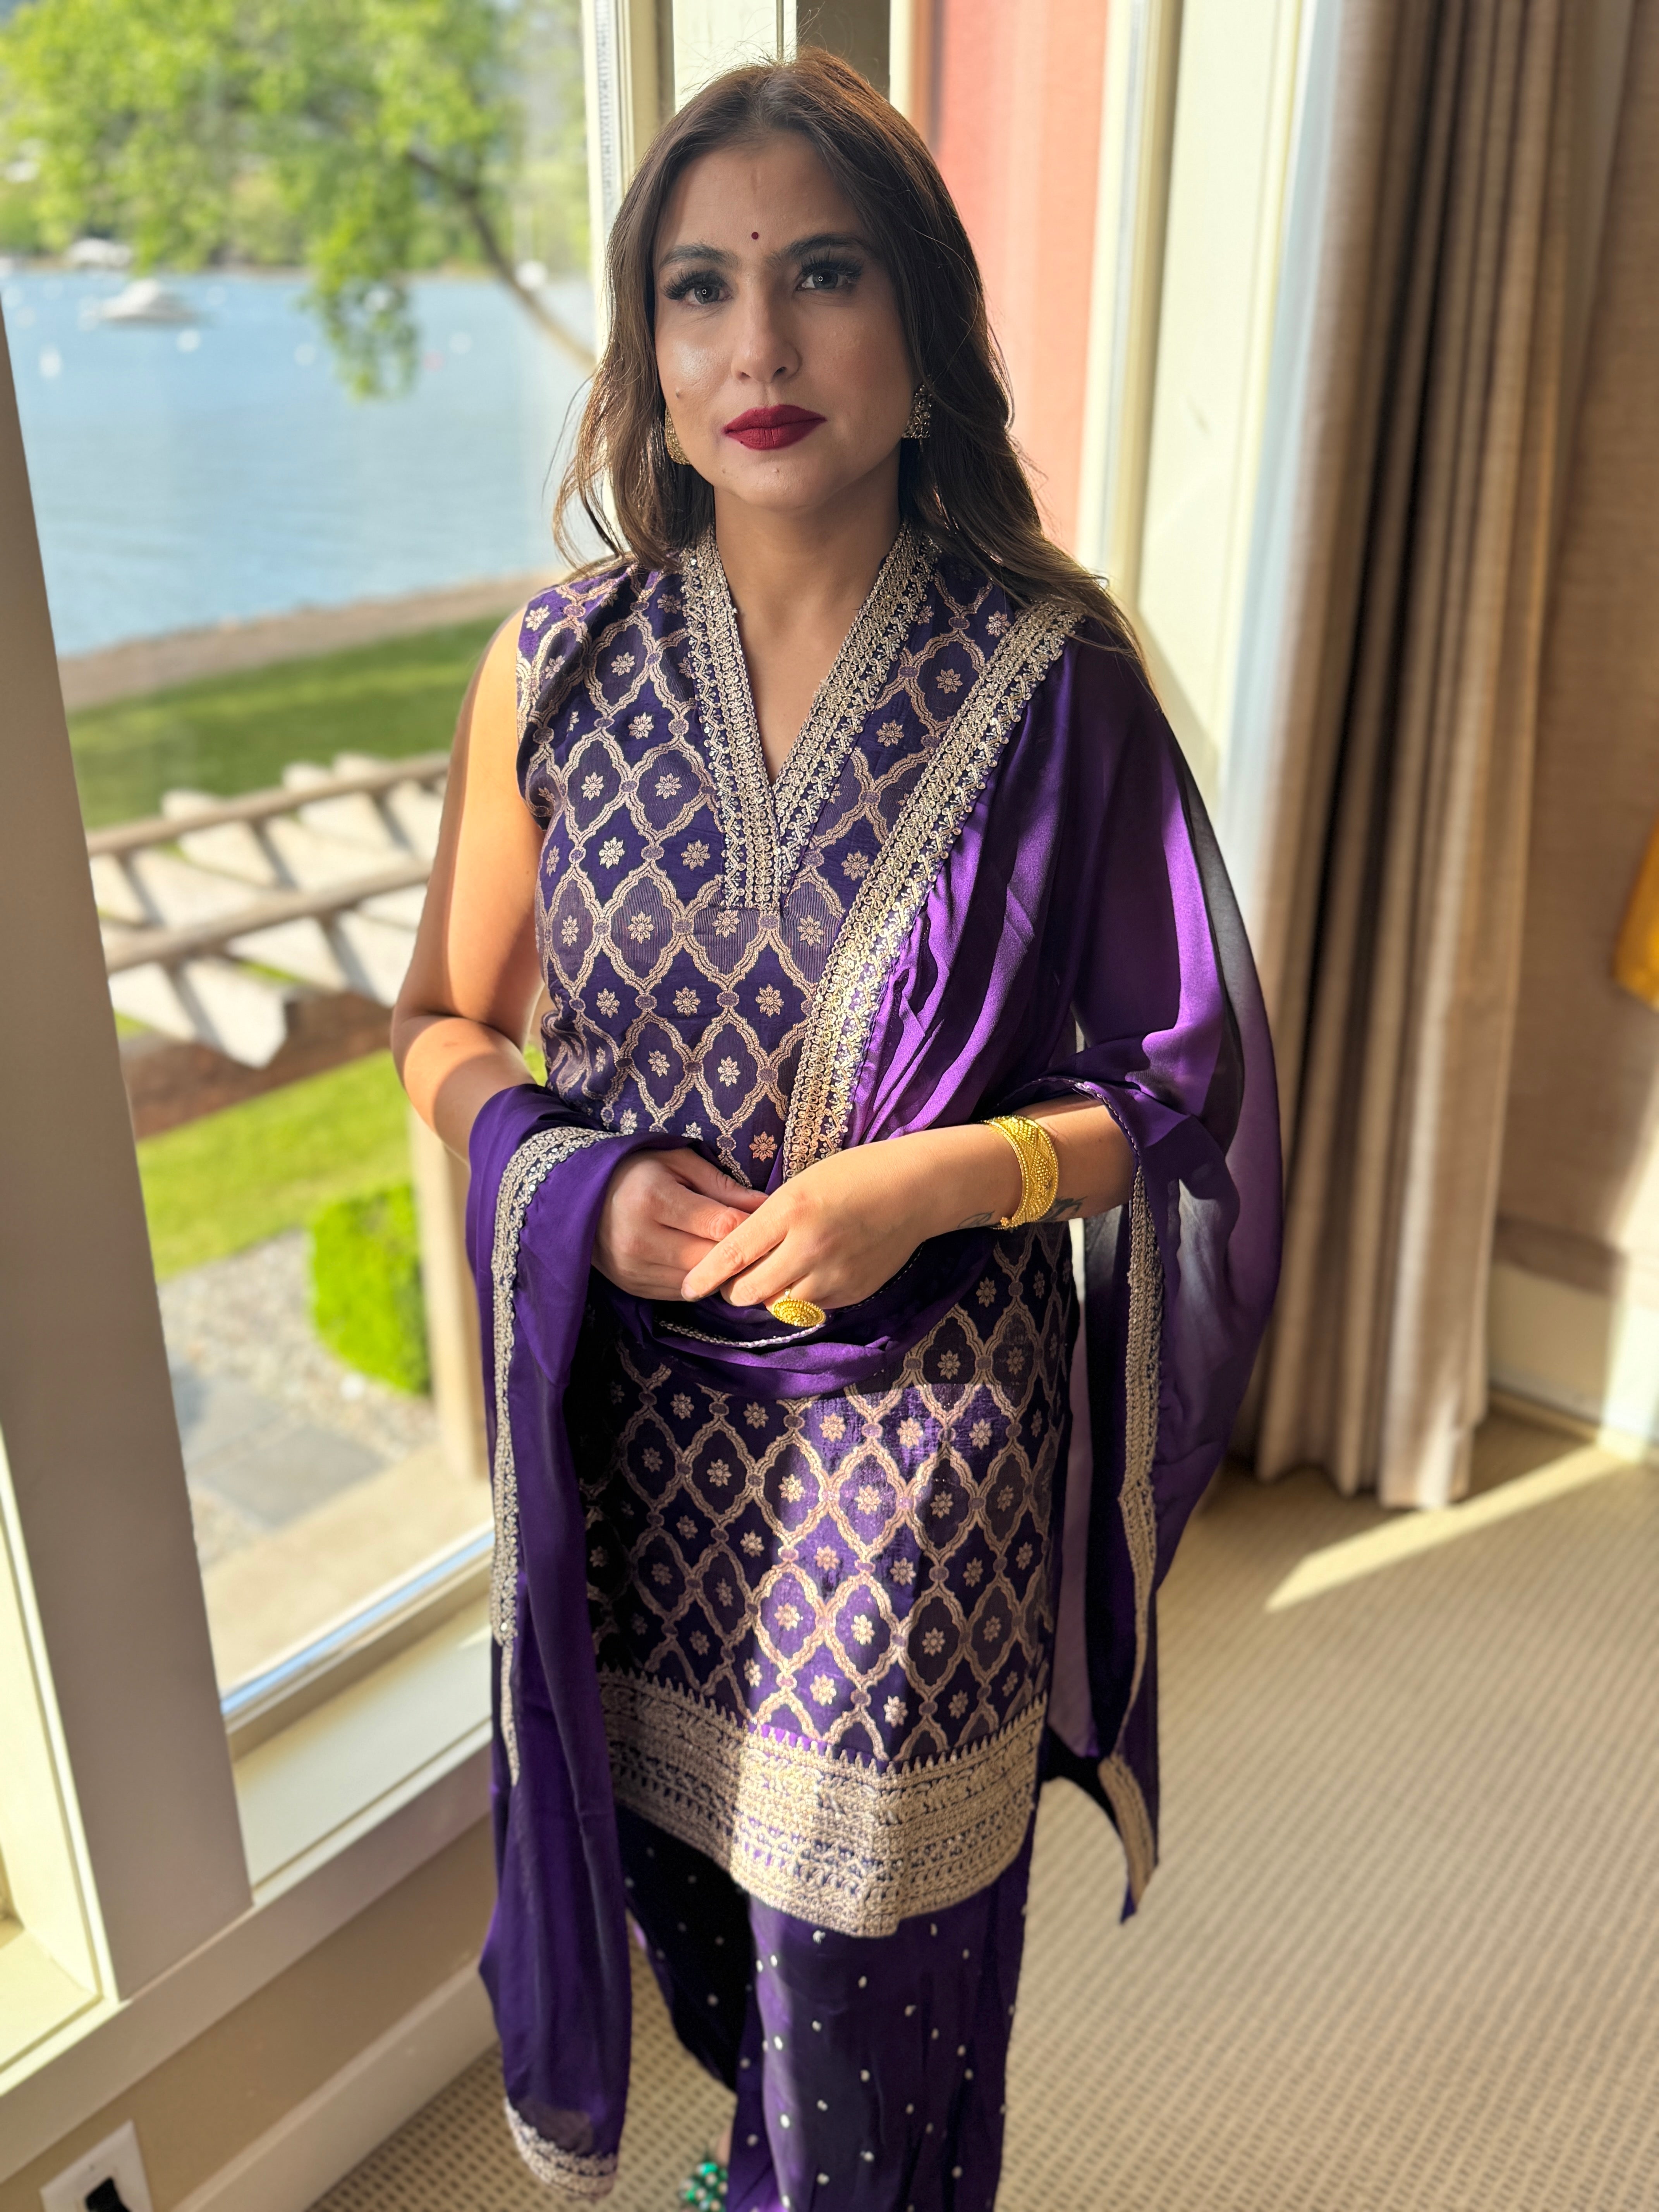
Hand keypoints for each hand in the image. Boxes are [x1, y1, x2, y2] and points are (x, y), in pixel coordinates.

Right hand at [593, 1147, 766, 1300]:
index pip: (722, 1226)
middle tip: (764, 1244)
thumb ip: (723, 1187)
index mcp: (654, 1200)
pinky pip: (682, 1293)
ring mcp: (635, 1269)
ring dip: (723, 1272)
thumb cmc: (638, 1172)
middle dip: (743, 1254)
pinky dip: (701, 1281)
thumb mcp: (680, 1163)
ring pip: (701, 1282)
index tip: (771, 1223)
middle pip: (713, 1259)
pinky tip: (707, 1264)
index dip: (753, 1227)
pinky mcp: (633, 1287)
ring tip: (737, 1254)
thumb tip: (767, 1206)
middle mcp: (641, 1240)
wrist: (581, 1197)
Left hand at [679, 1136, 967, 1313]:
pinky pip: (812, 1308)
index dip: (703, 1276)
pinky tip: (813, 1273)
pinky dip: (803, 1297)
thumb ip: (768, 1221)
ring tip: (776, 1274)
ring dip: (769, 1296)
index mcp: (790, 1211)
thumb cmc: (853, 1176)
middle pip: (749, 1292)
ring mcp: (833, 1275)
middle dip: (734, 1290)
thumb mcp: (800, 1185)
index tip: (688, 1288)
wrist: (914, 1190)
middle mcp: (808, 1248)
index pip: (732, 1255)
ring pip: (779, 1305)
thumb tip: (738, 1255)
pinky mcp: (852, 1292)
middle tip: (735, 1280)